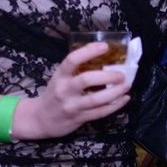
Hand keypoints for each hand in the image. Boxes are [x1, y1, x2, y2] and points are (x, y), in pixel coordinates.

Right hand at [14, 42, 130, 139]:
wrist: (40, 119)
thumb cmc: (55, 93)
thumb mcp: (61, 78)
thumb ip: (78, 69)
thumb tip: (106, 55)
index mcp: (60, 76)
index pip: (72, 60)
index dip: (89, 52)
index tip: (105, 46)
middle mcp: (64, 90)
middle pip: (86, 80)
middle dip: (107, 76)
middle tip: (121, 74)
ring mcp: (71, 106)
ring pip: (95, 100)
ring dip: (115, 92)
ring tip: (127, 85)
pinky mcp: (78, 119)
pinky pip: (99, 113)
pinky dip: (115, 106)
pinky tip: (125, 99)